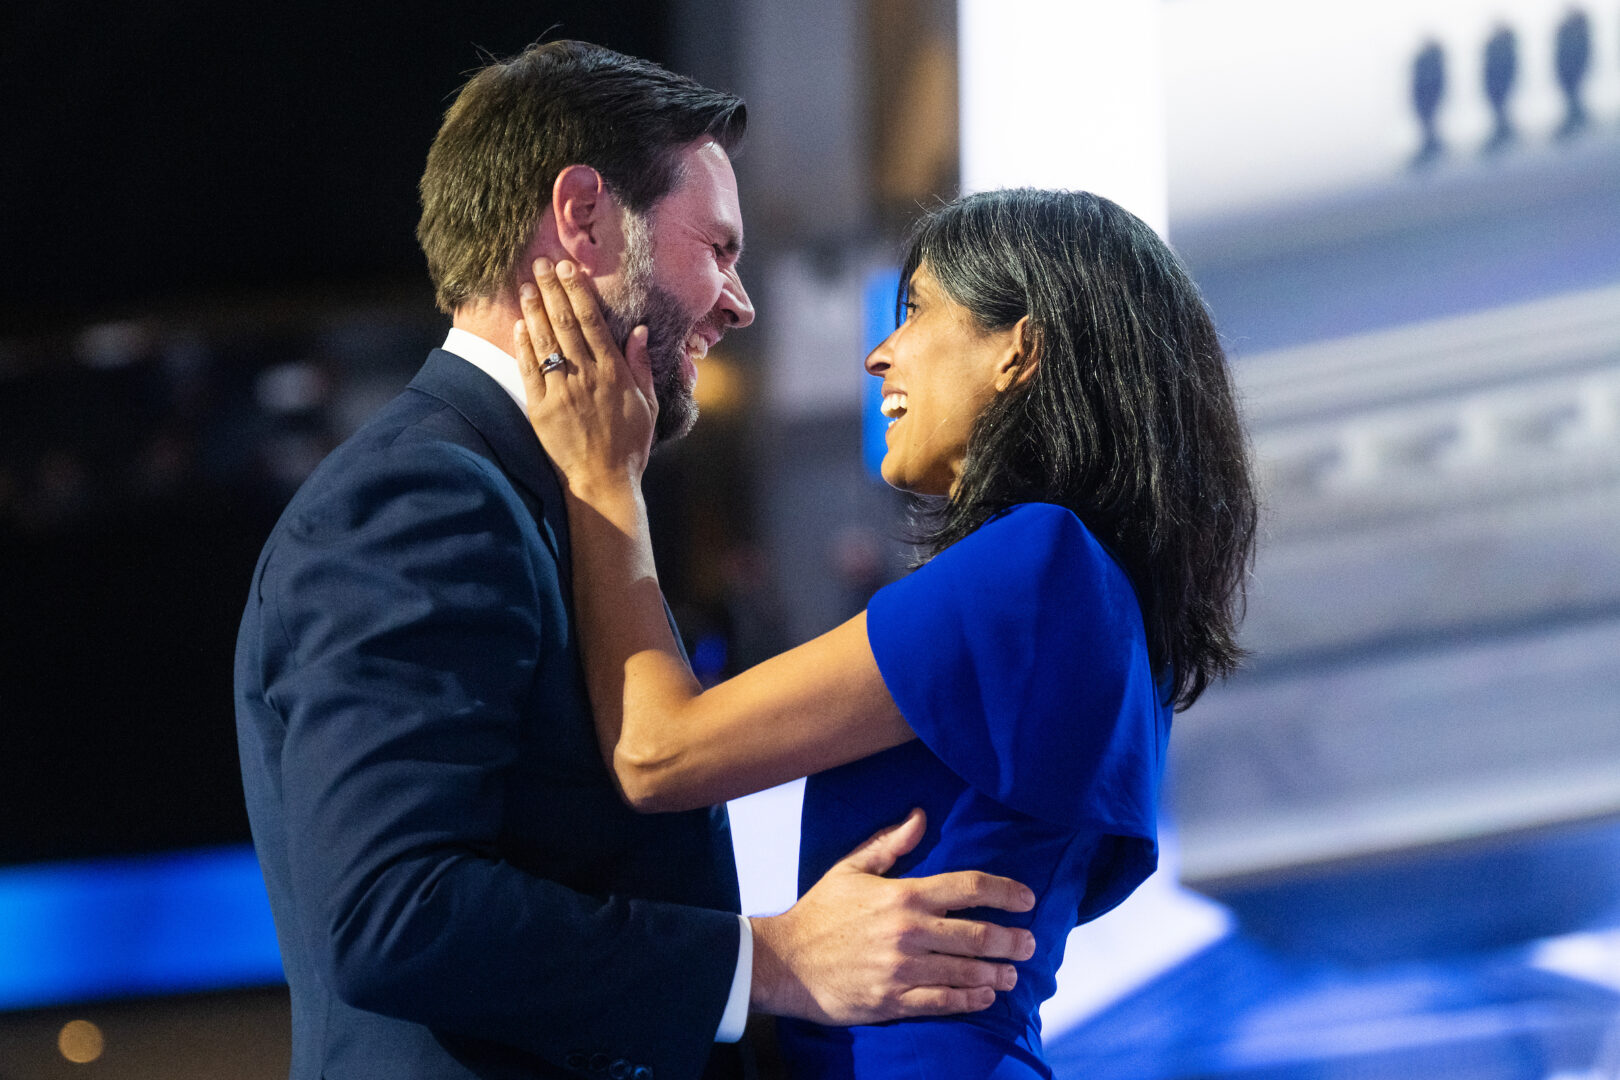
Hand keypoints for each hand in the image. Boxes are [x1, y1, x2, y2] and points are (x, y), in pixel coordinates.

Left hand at [514, 257, 657, 491]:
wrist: (603, 482)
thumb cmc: (629, 445)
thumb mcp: (647, 404)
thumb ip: (642, 365)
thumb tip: (639, 329)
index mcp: (613, 373)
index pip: (592, 322)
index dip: (578, 292)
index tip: (568, 268)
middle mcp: (587, 377)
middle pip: (565, 324)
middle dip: (552, 290)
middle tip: (540, 263)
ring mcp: (562, 392)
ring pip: (545, 342)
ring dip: (534, 311)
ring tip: (525, 285)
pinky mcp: (541, 409)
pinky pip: (529, 371)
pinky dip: (524, 346)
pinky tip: (518, 325)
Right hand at [748, 809, 1036, 1024]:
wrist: (785, 963)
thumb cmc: (820, 913)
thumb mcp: (852, 869)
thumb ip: (891, 843)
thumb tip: (921, 817)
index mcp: (903, 895)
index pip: (968, 887)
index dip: (1005, 890)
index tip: (1028, 898)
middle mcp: (909, 931)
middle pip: (978, 934)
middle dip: (1013, 938)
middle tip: (1030, 942)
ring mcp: (903, 969)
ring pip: (967, 971)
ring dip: (998, 972)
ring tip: (1013, 973)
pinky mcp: (894, 1000)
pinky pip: (944, 1002)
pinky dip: (971, 1000)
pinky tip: (985, 996)